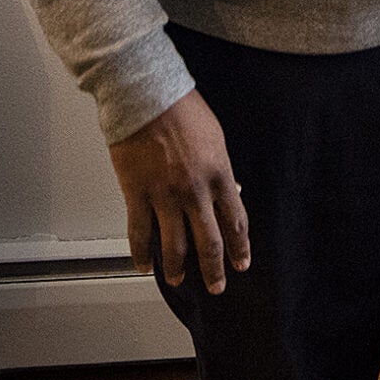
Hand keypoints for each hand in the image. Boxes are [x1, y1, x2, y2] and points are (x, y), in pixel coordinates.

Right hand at [108, 89, 250, 293]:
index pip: (236, 222)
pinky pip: (139, 233)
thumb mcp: (215, 137)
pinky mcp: (137, 193)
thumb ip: (222, 168)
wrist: (145, 94)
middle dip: (215, 269)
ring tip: (177, 280)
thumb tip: (231, 189)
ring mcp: (165, 195)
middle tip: (217, 286)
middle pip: (209, 242)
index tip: (241, 263)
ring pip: (174, 245)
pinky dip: (142, 253)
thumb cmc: (180, 108)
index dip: (240, 247)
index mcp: (219, 175)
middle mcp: (195, 191)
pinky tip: (144, 264)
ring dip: (177, 268)